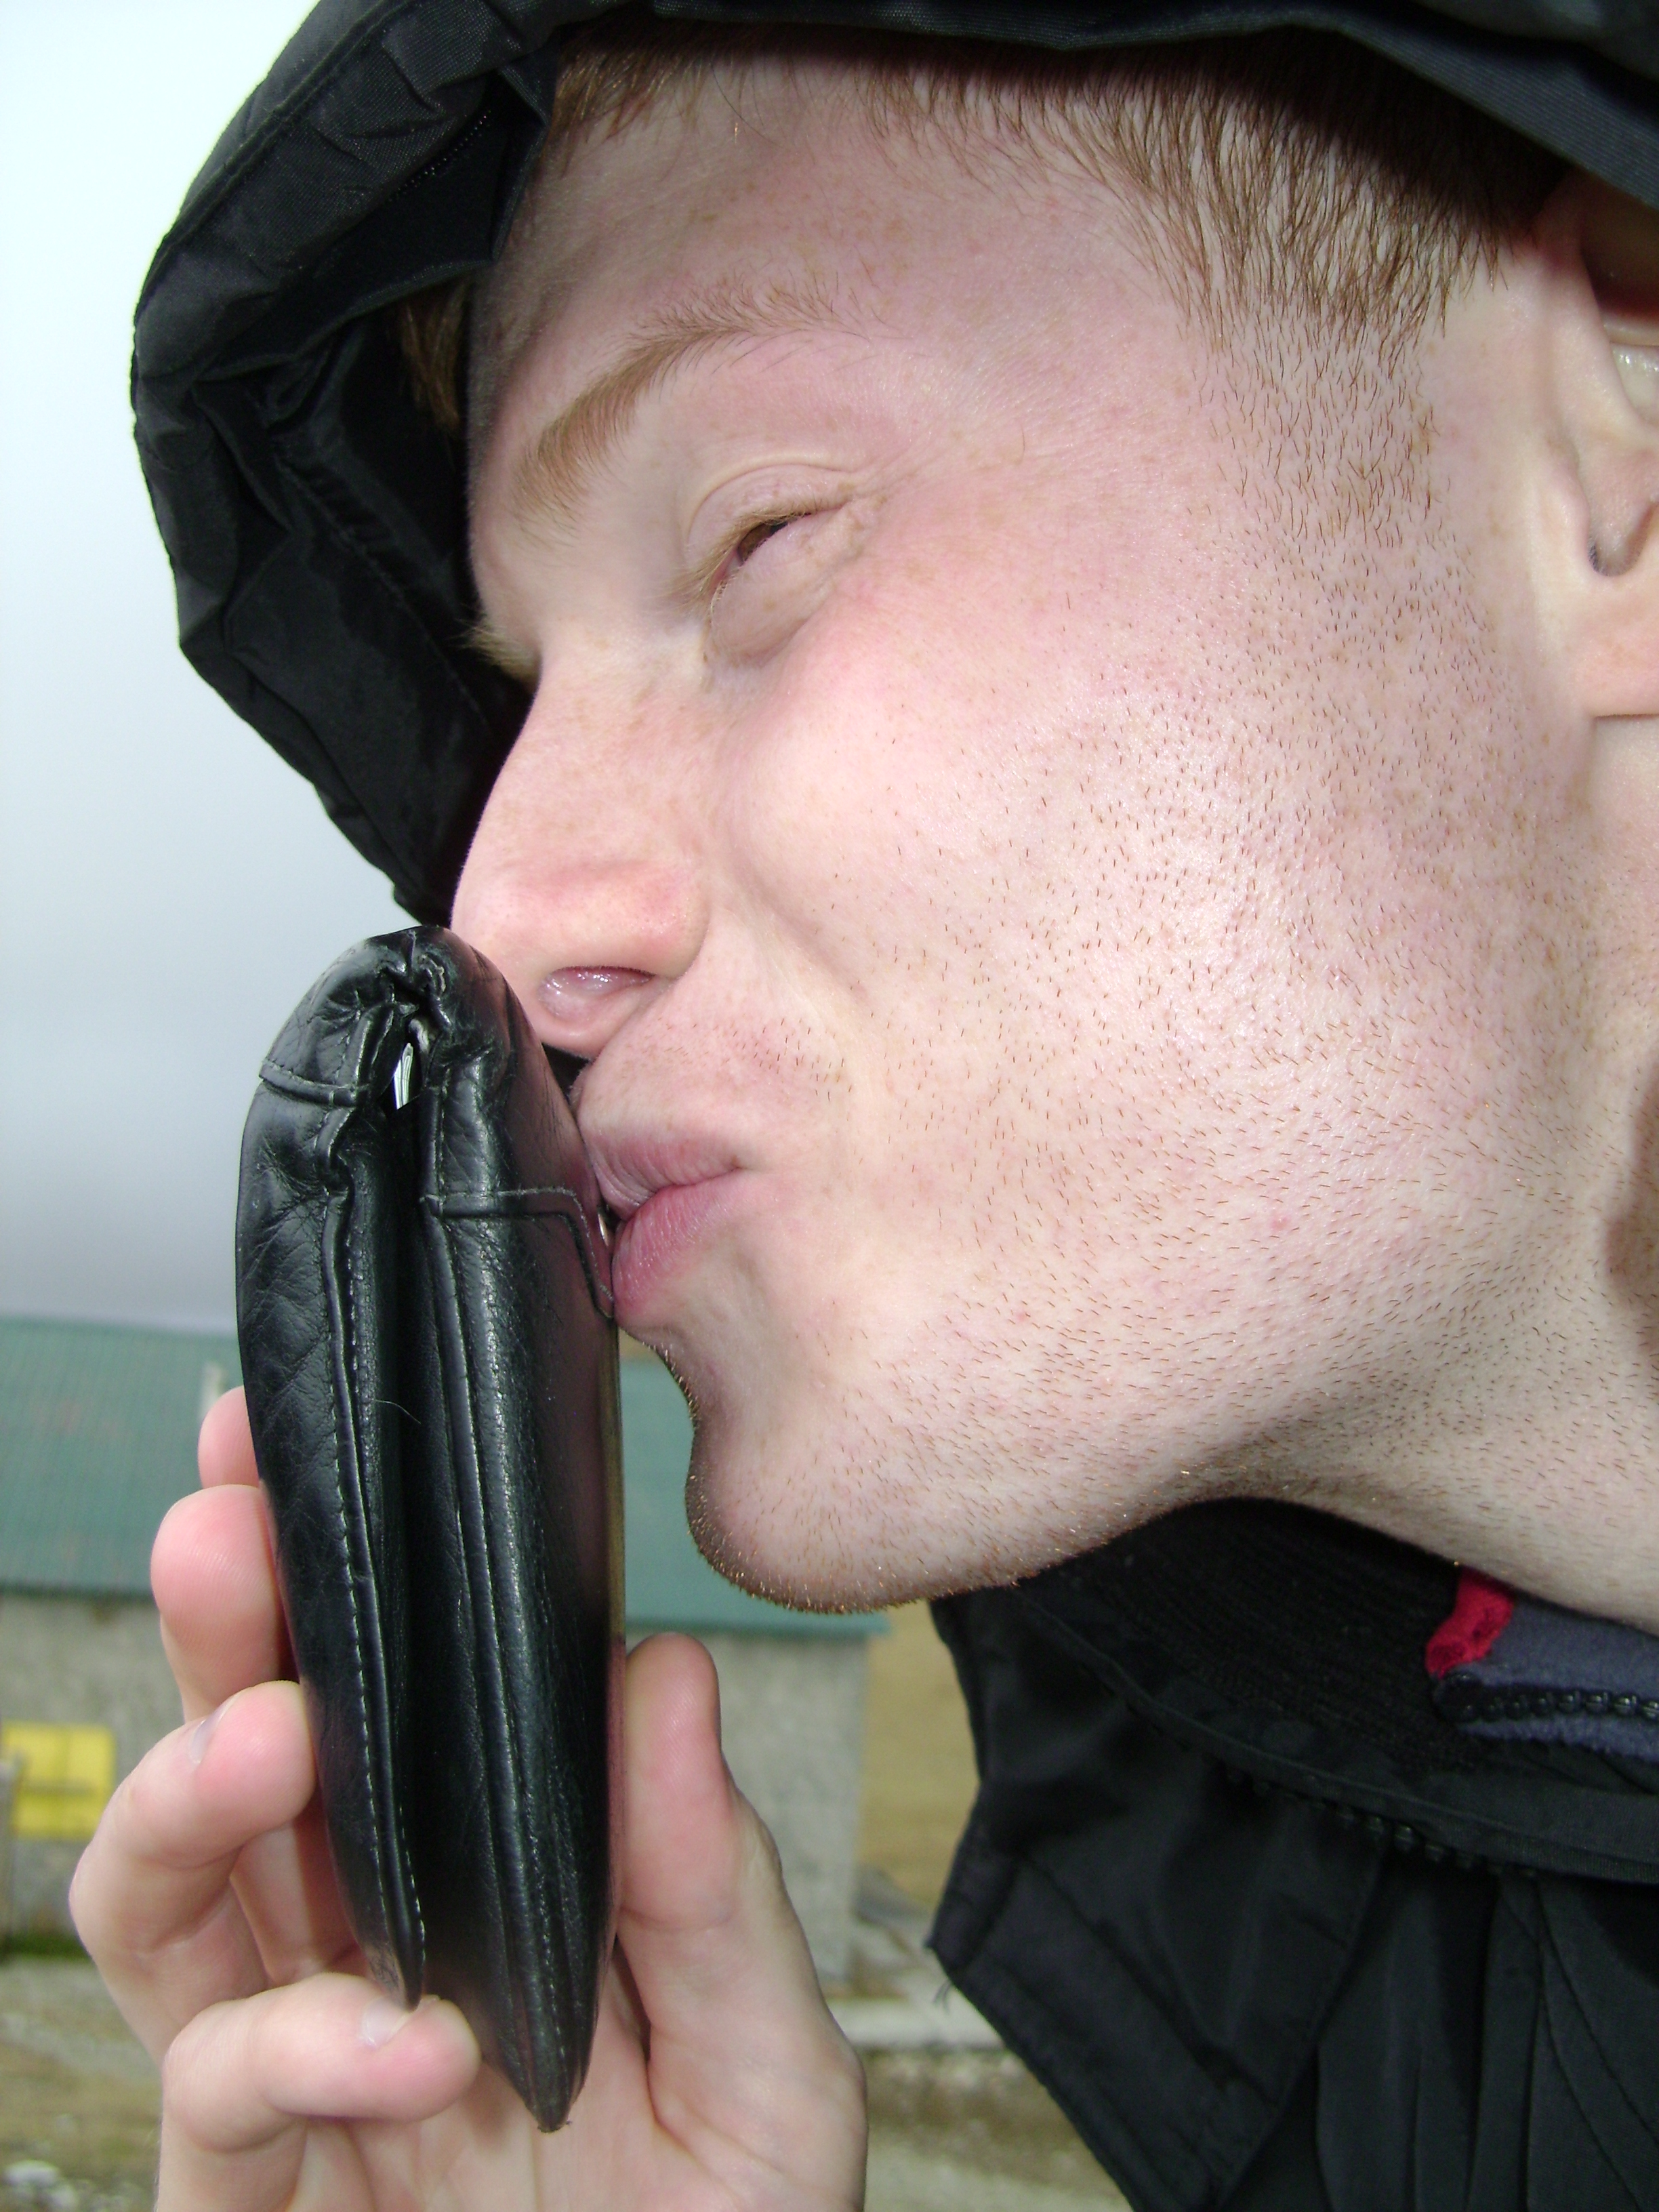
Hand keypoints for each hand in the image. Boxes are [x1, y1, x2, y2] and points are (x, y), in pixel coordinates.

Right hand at [72, 1388, 866, 2208]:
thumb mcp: (768, 2070)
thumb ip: (712, 1889)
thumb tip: (662, 1676)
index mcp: (480, 1894)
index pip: (387, 1711)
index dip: (333, 1588)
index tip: (305, 1458)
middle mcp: (365, 1962)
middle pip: (240, 1768)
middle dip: (219, 1637)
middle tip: (222, 1530)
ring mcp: (295, 2089)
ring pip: (159, 1909)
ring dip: (188, 1800)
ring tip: (271, 1746)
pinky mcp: (253, 2207)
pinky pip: (217, 2102)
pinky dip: (298, 2047)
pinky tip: (410, 2040)